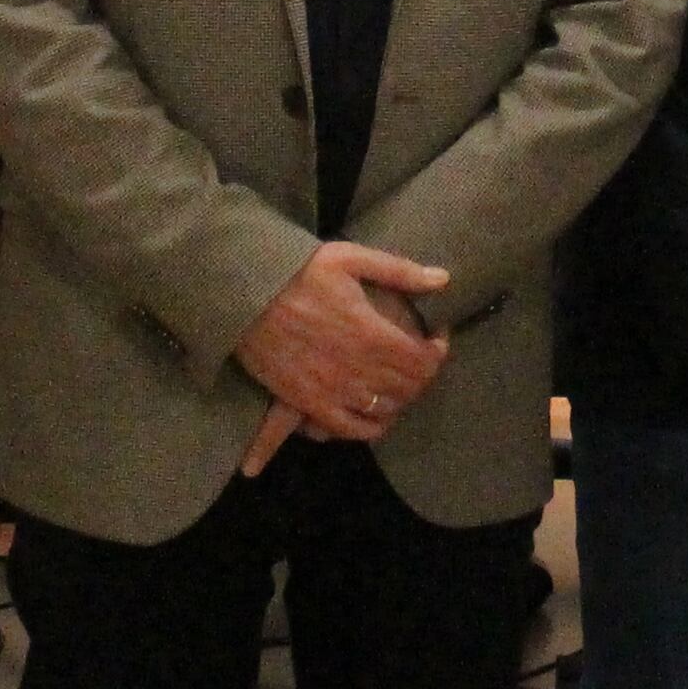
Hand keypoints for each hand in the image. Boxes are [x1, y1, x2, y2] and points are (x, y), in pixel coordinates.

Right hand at [234, 241, 449, 468]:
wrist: (243, 295)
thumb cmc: (299, 272)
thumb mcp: (351, 259)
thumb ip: (400, 272)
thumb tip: (445, 280)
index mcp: (372, 333)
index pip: (424, 360)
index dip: (438, 352)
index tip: (436, 338)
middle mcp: (357, 369)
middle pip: (409, 387)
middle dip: (422, 374)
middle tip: (419, 357)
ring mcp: (332, 391)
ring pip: (385, 409)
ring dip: (400, 397)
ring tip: (398, 380)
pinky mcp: (308, 404)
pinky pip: (350, 429)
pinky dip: (370, 426)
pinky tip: (375, 413)